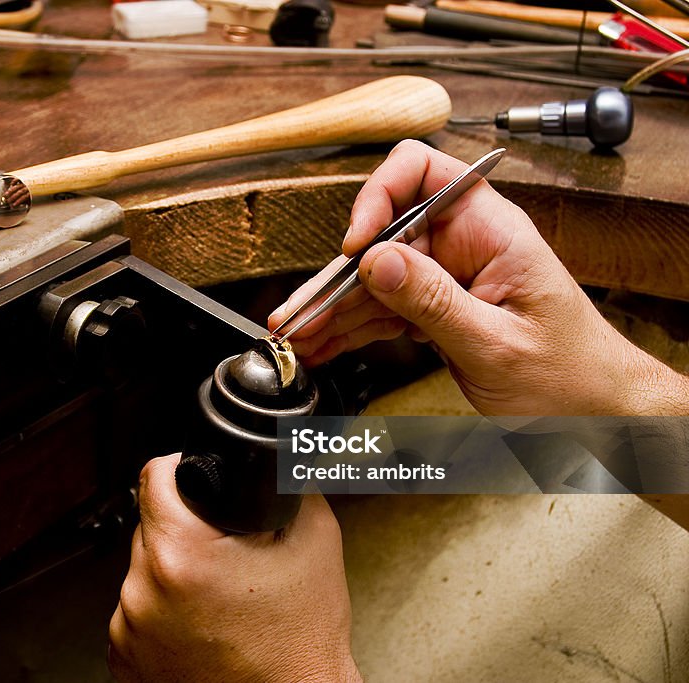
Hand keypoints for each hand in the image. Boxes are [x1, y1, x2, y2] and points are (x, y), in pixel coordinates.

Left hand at [108, 454, 361, 682]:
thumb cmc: (302, 641)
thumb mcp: (314, 539)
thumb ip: (283, 484)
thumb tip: (266, 455)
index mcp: (180, 557)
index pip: (154, 478)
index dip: (181, 471)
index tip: (194, 481)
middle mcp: (143, 593)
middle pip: (151, 526)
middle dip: (185, 532)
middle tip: (224, 558)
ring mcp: (129, 630)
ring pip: (143, 570)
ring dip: (172, 573)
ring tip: (216, 597)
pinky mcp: (124, 658)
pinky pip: (137, 611)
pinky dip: (162, 611)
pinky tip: (199, 623)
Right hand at [269, 140, 688, 415]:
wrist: (598, 414)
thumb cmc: (571, 377)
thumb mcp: (498, 344)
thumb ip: (433, 302)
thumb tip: (376, 260)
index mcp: (490, 231)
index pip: (423, 172)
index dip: (379, 196)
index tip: (356, 246)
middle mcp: (463, 245)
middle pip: (383, 238)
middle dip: (336, 276)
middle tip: (298, 312)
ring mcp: (447, 278)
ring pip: (374, 281)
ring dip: (332, 310)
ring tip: (297, 338)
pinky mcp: (436, 311)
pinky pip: (383, 312)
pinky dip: (351, 330)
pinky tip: (323, 345)